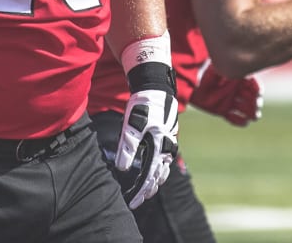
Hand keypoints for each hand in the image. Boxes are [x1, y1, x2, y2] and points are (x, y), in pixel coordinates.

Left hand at [115, 62, 178, 209]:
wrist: (157, 87)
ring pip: (164, 169)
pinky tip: (154, 172)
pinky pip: (165, 159)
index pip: (149, 176)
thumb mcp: (132, 125)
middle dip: (147, 190)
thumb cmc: (143, 105)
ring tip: (146, 192)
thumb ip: (128, 147)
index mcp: (160, 146)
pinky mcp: (167, 137)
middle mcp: (168, 147)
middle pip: (158, 176)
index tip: (132, 202)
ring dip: (154, 182)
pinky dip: (159, 170)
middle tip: (136, 202)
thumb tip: (122, 168)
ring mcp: (170, 143)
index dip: (140, 191)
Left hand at [189, 59, 261, 126]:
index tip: (257, 92)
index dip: (257, 90)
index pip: (253, 86)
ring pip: (247, 110)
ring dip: (252, 113)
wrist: (191, 84)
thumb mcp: (218, 69)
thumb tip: (243, 73)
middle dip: (256, 103)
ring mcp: (231, 102)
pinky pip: (236, 119)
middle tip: (255, 105)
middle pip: (253, 99)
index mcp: (238, 80)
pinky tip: (243, 120)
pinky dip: (241, 122)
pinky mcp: (224, 111)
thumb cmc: (205, 73)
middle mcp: (237, 91)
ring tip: (253, 116)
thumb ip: (230, 71)